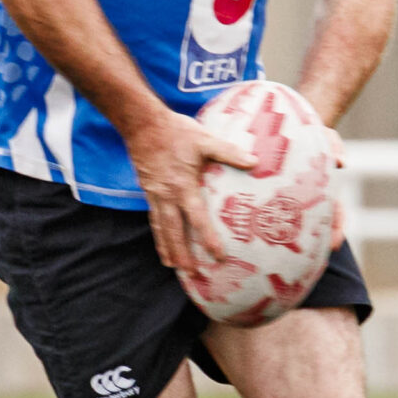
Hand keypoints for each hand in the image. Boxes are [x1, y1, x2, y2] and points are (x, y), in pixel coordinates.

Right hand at [126, 109, 256, 270]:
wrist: (142, 124)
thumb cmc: (176, 131)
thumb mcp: (205, 140)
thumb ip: (229, 153)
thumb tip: (255, 161)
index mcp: (183, 187)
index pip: (198, 219)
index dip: (208, 239)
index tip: (218, 256)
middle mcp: (167, 196)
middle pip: (174, 231)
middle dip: (182, 254)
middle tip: (191, 274)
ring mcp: (155, 195)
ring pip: (161, 228)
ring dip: (167, 248)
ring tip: (172, 266)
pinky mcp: (148, 191)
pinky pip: (153, 218)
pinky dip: (158, 233)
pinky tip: (162, 242)